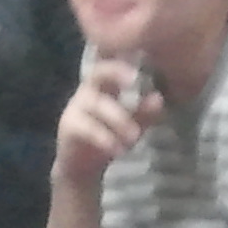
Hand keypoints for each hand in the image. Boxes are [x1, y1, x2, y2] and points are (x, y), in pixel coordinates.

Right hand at [52, 51, 162, 190]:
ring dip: (118, 119)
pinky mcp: (69, 127)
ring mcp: (76, 107)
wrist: (81, 165)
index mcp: (105, 87)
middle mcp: (88, 91)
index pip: (112, 65)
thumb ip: (145, 112)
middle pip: (97, 73)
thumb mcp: (132, 124)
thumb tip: (158, 98)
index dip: (124, 61)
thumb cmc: (110, 137)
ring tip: (134, 137)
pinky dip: (103, 137)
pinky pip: (86, 127)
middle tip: (134, 80)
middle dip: (115, 72)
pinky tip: (118, 149)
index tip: (141, 65)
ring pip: (96, 104)